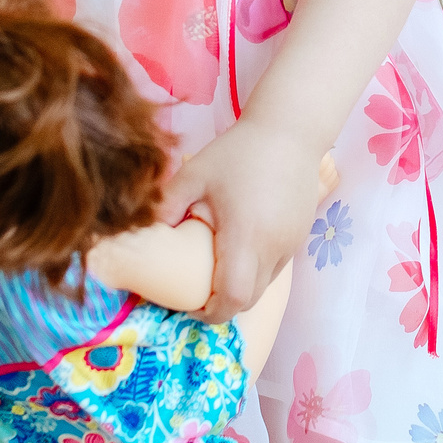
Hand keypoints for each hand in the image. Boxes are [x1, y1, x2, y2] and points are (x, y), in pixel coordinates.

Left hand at [155, 118, 330, 323]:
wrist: (291, 129)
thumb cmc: (240, 151)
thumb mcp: (195, 174)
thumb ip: (166, 207)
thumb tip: (141, 235)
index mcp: (245, 236)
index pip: (233, 299)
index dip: (210, 313)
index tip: (189, 306)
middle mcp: (273, 248)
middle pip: (249, 300)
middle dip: (222, 304)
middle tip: (196, 291)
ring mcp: (291, 243)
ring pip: (265, 285)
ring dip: (241, 287)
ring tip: (217, 267)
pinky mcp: (300, 235)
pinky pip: (276, 266)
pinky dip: (256, 269)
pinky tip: (241, 244)